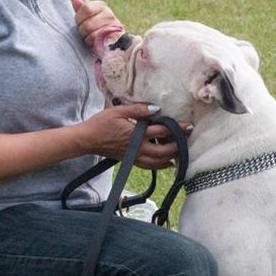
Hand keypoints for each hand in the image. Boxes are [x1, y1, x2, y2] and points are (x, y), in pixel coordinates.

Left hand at [72, 0, 123, 47]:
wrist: (113, 40)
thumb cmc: (96, 26)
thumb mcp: (87, 16)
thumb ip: (81, 9)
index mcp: (101, 6)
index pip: (86, 8)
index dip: (79, 18)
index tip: (79, 22)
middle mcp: (109, 15)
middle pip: (87, 25)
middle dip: (82, 31)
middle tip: (85, 33)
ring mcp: (113, 28)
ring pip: (92, 35)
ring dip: (88, 39)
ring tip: (90, 38)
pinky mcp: (115, 40)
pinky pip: (99, 44)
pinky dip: (94, 45)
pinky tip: (95, 44)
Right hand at [77, 103, 191, 170]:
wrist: (87, 140)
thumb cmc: (101, 123)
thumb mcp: (118, 111)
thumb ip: (138, 110)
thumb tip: (156, 109)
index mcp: (136, 134)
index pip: (162, 132)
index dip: (177, 128)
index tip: (188, 125)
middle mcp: (137, 148)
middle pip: (164, 150)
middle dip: (178, 145)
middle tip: (188, 138)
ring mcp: (134, 157)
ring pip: (158, 162)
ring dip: (171, 157)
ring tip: (182, 150)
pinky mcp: (130, 161)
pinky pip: (149, 166)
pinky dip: (160, 165)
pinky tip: (168, 163)